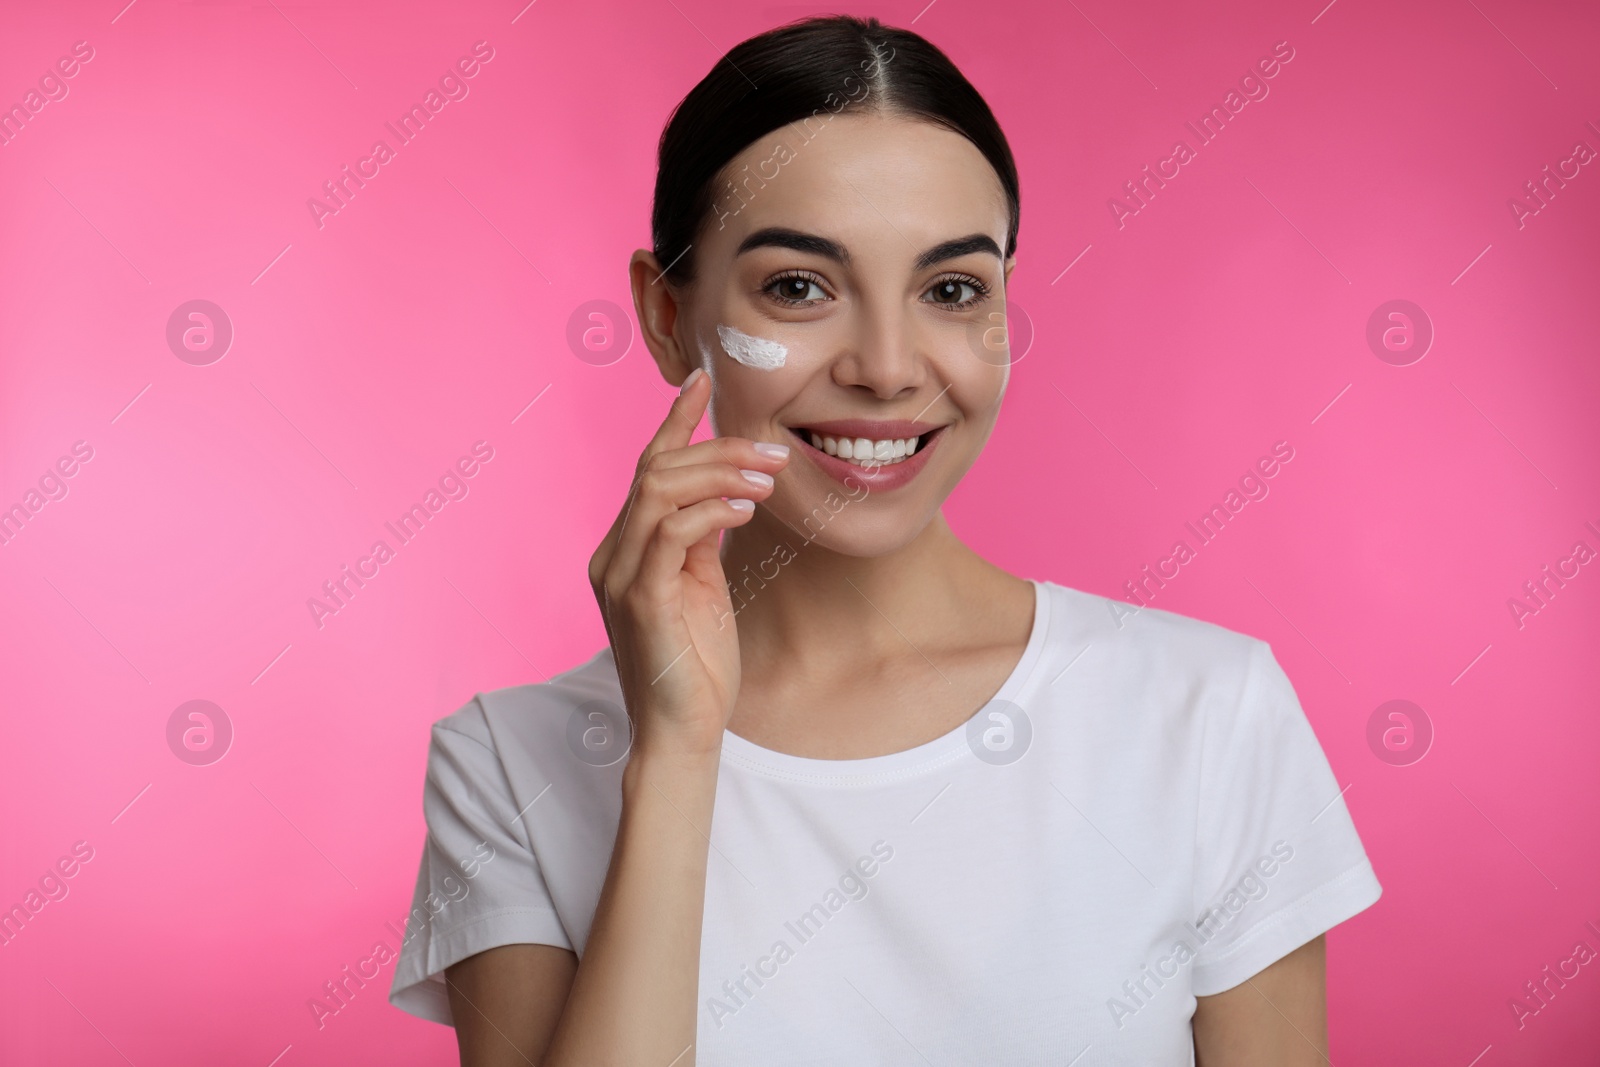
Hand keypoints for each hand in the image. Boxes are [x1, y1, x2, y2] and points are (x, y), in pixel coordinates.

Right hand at [587, 369, 789, 758]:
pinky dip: (710, 512)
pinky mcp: (640, 600)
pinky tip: (745, 510)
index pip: (647, 469)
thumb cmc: (697, 665)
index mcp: (624, 549)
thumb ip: (700, 540)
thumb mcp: (701, 586)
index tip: (704, 382)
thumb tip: (724, 494)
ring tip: (768, 477)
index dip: (675, 422)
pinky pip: (669, 534)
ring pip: (658, 492)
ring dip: (719, 474)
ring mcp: (620, 577)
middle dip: (718, 450)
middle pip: (656, 471)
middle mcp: (611, 555)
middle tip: (775, 452)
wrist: (683, 731)